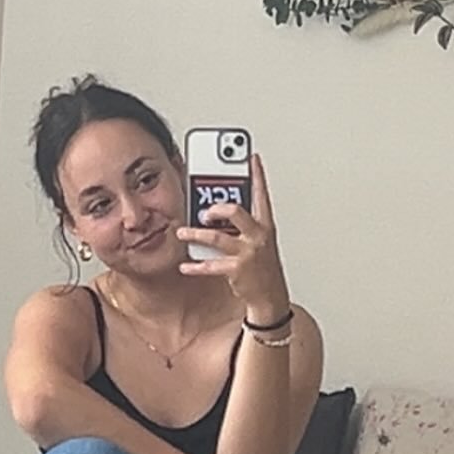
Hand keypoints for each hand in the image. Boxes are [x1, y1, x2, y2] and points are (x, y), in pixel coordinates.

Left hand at [176, 154, 289, 317]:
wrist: (271, 296)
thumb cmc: (261, 266)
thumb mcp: (257, 240)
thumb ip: (239, 224)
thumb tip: (212, 211)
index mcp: (265, 225)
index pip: (262, 194)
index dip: (257, 174)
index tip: (251, 156)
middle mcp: (258, 236)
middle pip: (236, 211)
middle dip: (216, 208)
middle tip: (203, 211)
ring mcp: (249, 253)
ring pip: (217, 237)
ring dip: (196, 234)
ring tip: (182, 232)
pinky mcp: (238, 270)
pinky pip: (211, 265)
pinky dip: (196, 266)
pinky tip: (186, 265)